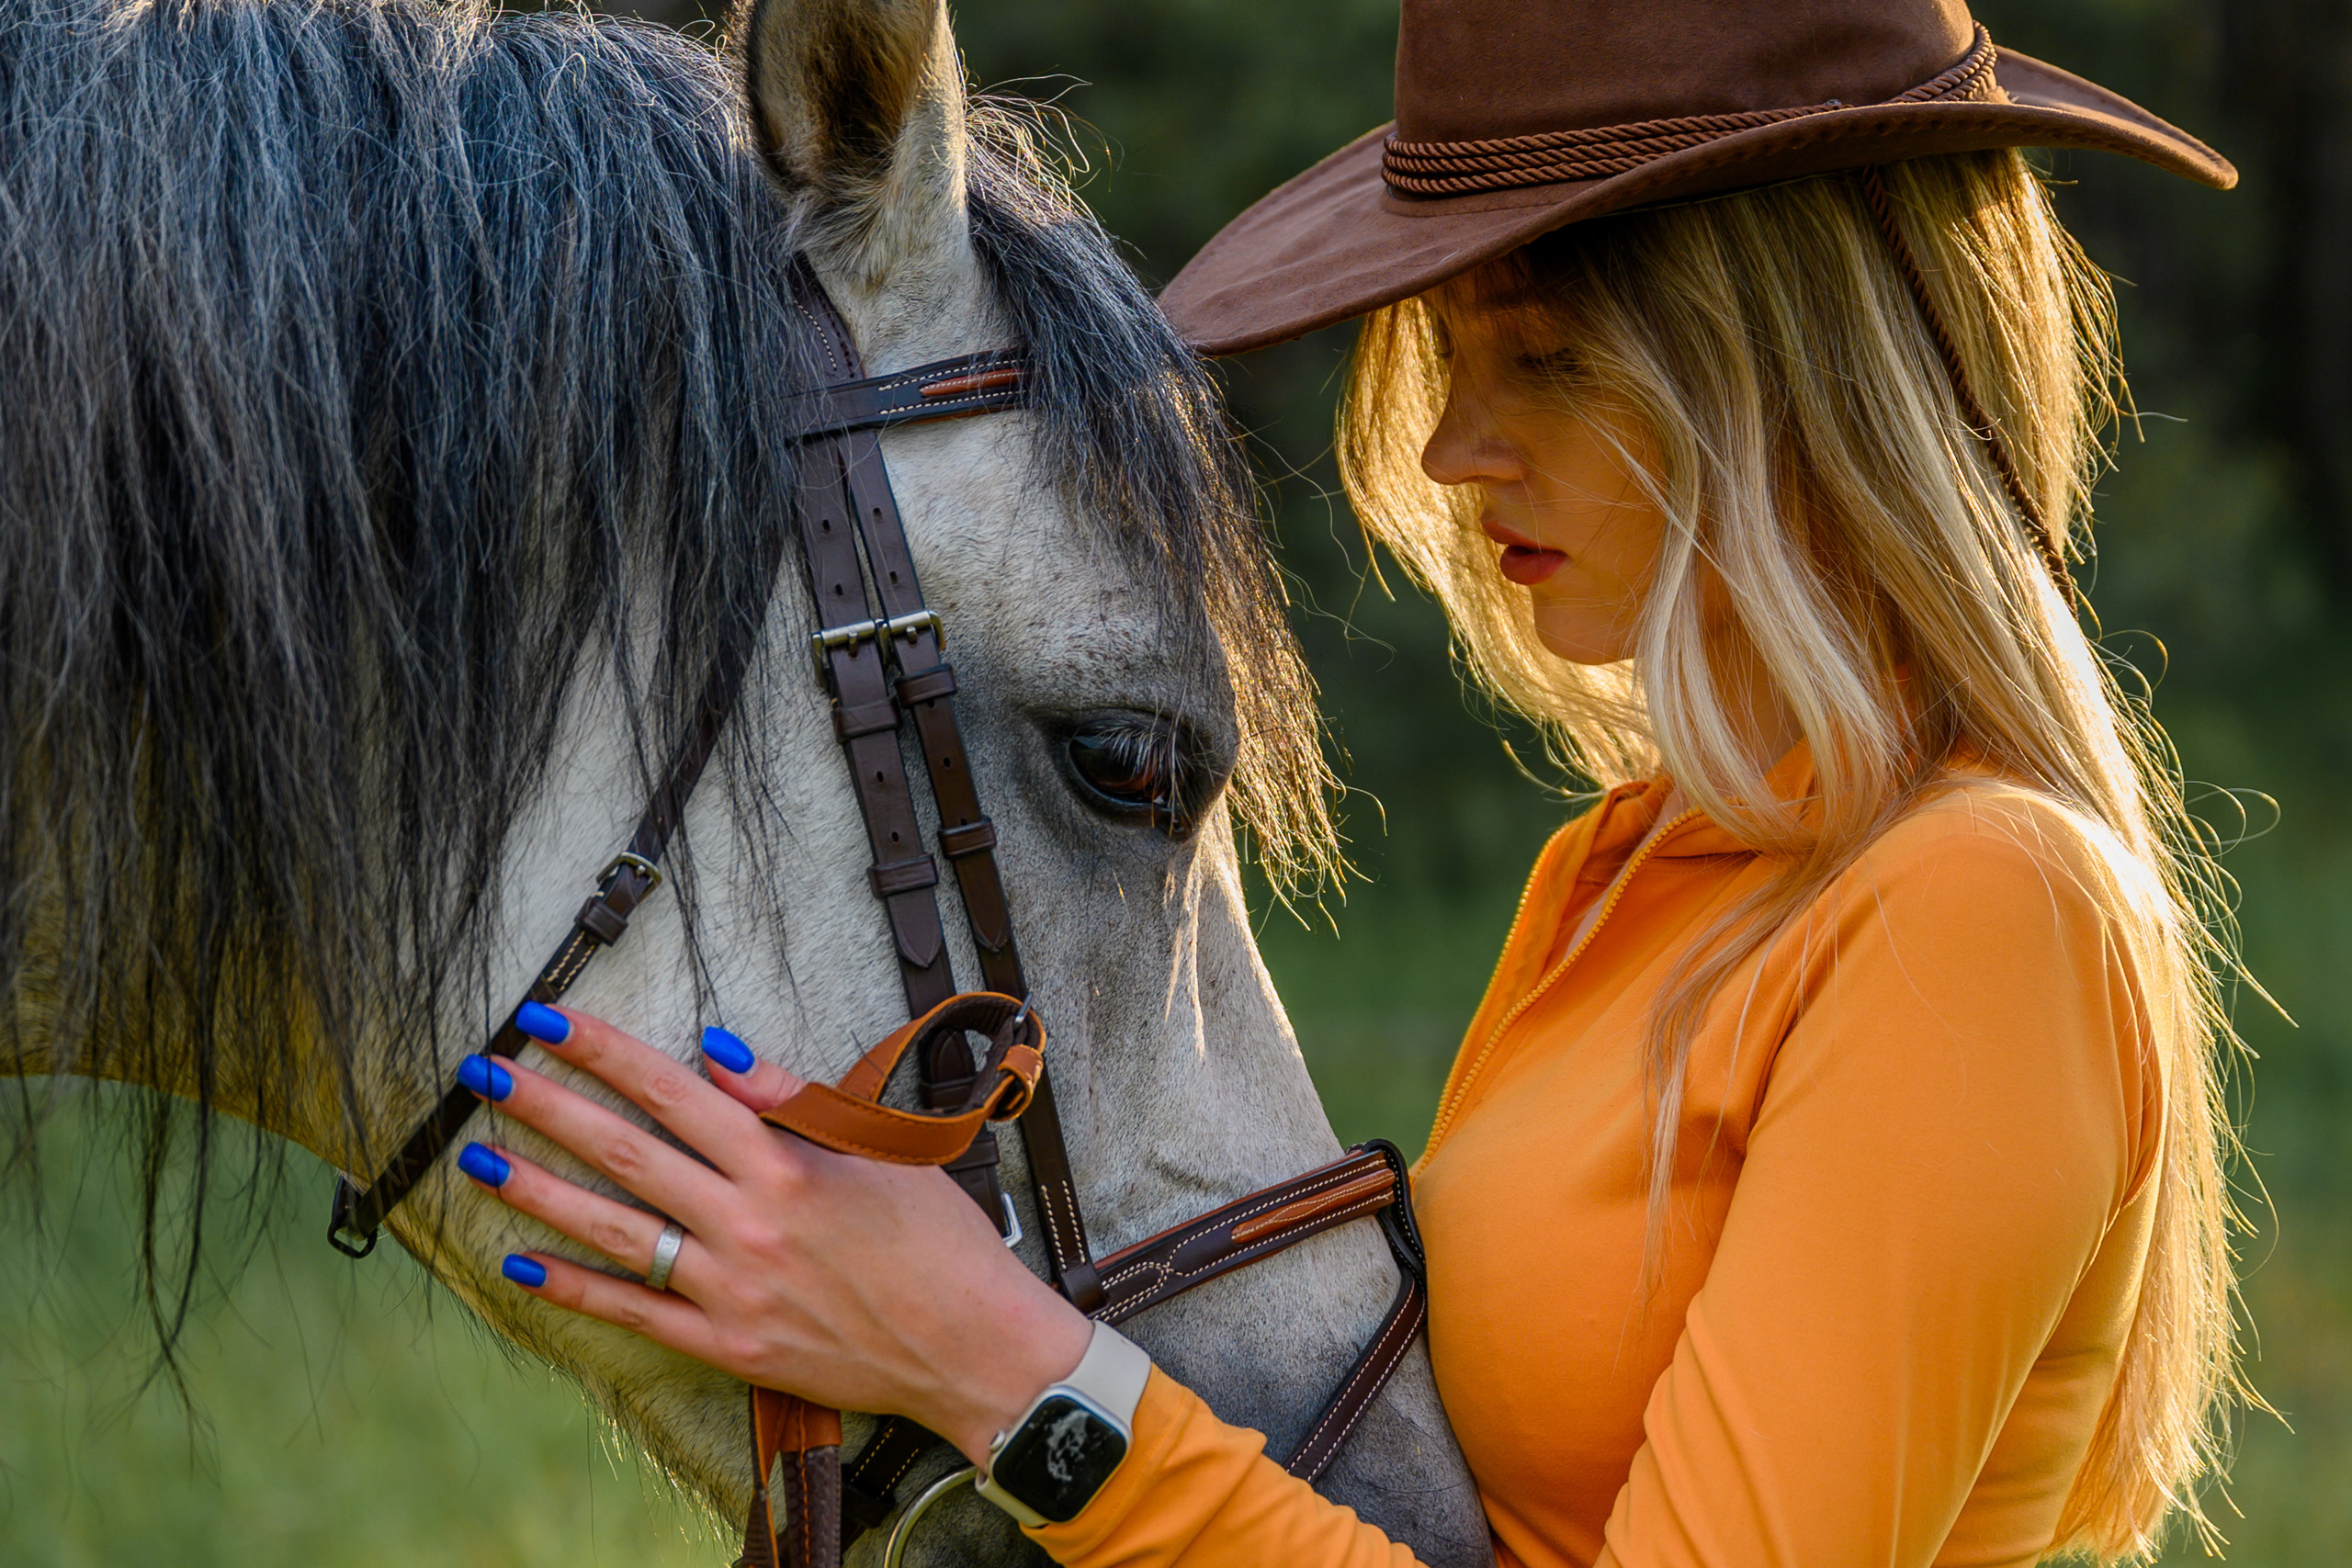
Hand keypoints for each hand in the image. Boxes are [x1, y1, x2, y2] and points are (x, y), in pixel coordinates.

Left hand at [452, 1003, 1093, 1464]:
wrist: (974, 1349)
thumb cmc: (939, 1243)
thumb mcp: (881, 1151)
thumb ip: (791, 1102)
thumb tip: (716, 1052)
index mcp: (788, 1166)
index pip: (676, 1092)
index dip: (607, 1053)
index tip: (549, 1020)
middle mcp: (750, 1225)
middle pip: (628, 1154)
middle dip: (548, 1107)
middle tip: (484, 1071)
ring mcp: (733, 1291)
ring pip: (617, 1232)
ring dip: (539, 1191)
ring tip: (479, 1156)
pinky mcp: (730, 1347)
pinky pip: (636, 1313)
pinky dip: (576, 1287)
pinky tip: (520, 1261)